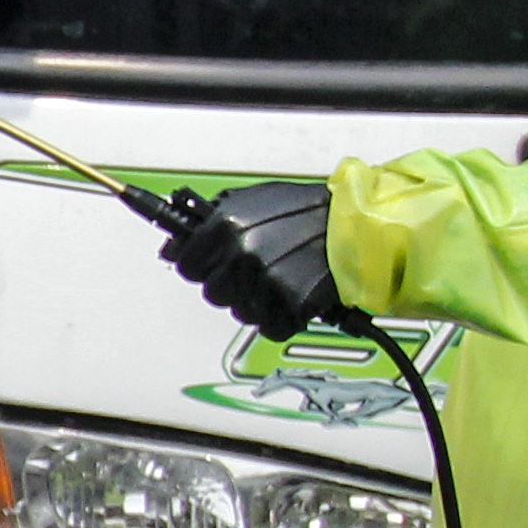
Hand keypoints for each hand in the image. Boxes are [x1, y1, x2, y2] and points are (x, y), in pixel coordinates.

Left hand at [160, 180, 343, 335]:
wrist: (356, 225)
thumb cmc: (307, 211)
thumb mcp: (252, 201)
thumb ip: (209, 222)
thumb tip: (171, 247)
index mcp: (227, 224)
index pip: (186, 265)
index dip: (202, 266)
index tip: (214, 265)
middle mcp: (242, 253)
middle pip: (213, 292)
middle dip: (231, 284)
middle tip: (259, 268)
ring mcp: (265, 280)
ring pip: (239, 311)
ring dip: (256, 301)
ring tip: (281, 276)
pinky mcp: (290, 304)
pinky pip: (269, 327)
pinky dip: (281, 319)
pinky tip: (293, 296)